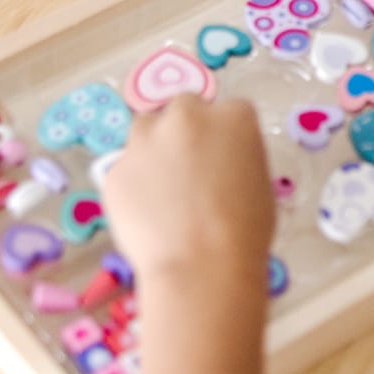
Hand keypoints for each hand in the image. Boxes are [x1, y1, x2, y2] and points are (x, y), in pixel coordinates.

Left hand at [102, 95, 273, 291]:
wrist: (202, 265)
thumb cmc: (246, 229)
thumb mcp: (258, 180)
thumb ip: (236, 156)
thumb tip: (218, 162)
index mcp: (233, 116)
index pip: (229, 111)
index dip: (225, 136)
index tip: (225, 159)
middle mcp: (186, 117)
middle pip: (182, 108)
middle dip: (185, 130)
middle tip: (191, 167)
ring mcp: (145, 141)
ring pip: (145, 129)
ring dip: (154, 148)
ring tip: (164, 189)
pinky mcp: (114, 169)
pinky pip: (126, 169)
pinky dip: (135, 184)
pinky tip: (148, 214)